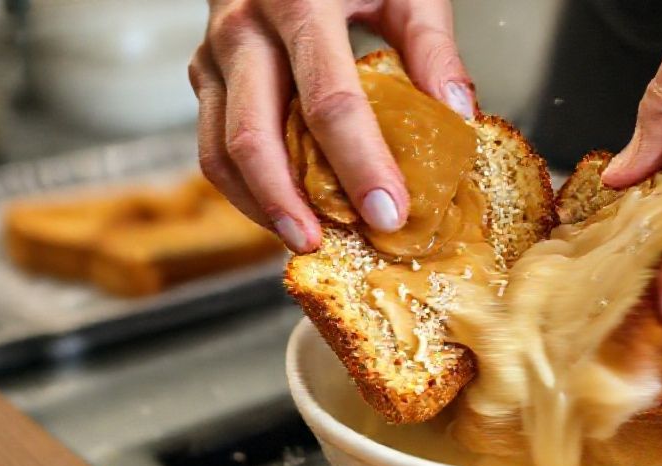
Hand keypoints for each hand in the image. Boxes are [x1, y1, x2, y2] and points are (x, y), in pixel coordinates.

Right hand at [189, 0, 473, 251]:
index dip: (360, 165)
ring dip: (259, 204)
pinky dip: (245, 185)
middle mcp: (243, 28)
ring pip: (218, 149)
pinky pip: (212, 142)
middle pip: (254, 136)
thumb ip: (431, 43)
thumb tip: (457, 113)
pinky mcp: (204, 71)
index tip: (390, 212)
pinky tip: (283, 208)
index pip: (330, 102)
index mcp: (299, 0)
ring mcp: (213, 52)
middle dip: (291, 202)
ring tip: (304, 238)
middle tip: (330, 245)